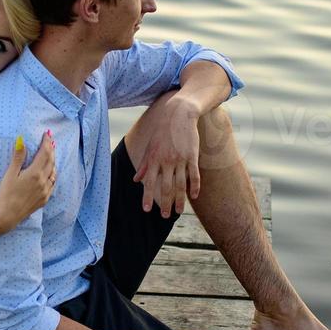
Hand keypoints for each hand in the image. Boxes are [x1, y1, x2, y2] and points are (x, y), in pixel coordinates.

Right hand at [0, 131, 55, 228]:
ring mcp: (46, 191)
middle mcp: (43, 181)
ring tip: (51, 154)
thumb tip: (21, 141)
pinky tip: (50, 172)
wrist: (8, 216)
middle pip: (51, 161)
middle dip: (51, 149)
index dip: (46, 142)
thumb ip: (18, 157)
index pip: (45, 153)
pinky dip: (53, 174)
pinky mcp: (45, 199)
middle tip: (50, 140)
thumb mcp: (10, 174)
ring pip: (54, 172)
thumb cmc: (6, 194)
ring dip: (53, 161)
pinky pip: (53, 183)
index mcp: (35, 173)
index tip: (47, 134)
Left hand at [133, 97, 200, 216]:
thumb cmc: (162, 130)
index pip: (149, 182)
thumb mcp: (150, 146)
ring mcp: (180, 159)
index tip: (147, 210)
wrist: (179, 113)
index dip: (148, 197)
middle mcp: (166, 161)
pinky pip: (194, 175)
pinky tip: (194, 197)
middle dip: (165, 204)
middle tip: (165, 216)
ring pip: (180, 185)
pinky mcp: (192, 156)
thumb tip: (136, 180)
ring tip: (178, 212)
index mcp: (153, 159)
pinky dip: (195, 187)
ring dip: (180, 200)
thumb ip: (144, 165)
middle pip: (166, 187)